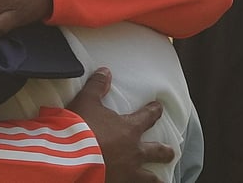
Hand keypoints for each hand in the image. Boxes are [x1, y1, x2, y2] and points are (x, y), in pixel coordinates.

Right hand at [67, 68, 174, 182]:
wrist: (71, 157)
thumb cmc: (81, 128)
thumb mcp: (86, 101)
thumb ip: (97, 86)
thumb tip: (105, 71)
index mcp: (129, 129)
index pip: (147, 117)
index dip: (154, 111)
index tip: (159, 108)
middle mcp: (133, 152)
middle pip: (157, 151)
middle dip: (165, 151)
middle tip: (171, 152)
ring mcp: (128, 172)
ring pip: (149, 178)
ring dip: (156, 179)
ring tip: (162, 181)